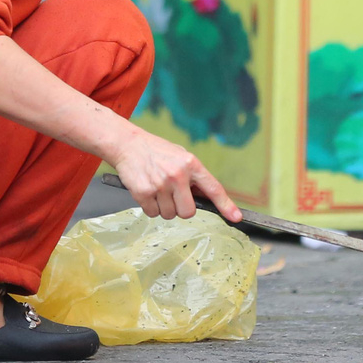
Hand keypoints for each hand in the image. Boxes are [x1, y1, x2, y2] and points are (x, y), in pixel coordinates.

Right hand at [0, 36, 243, 224]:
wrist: (126, 143)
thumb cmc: (156, 152)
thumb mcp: (179, 157)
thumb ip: (193, 178)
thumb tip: (206, 202)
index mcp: (191, 164)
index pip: (213, 188)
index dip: (226, 205)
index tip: (237, 219)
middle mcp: (178, 174)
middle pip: (188, 212)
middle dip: (180, 209)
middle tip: (171, 196)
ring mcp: (161, 184)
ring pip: (169, 215)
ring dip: (162, 207)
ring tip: (156, 188)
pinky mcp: (144, 193)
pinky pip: (152, 213)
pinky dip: (148, 207)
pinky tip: (145, 190)